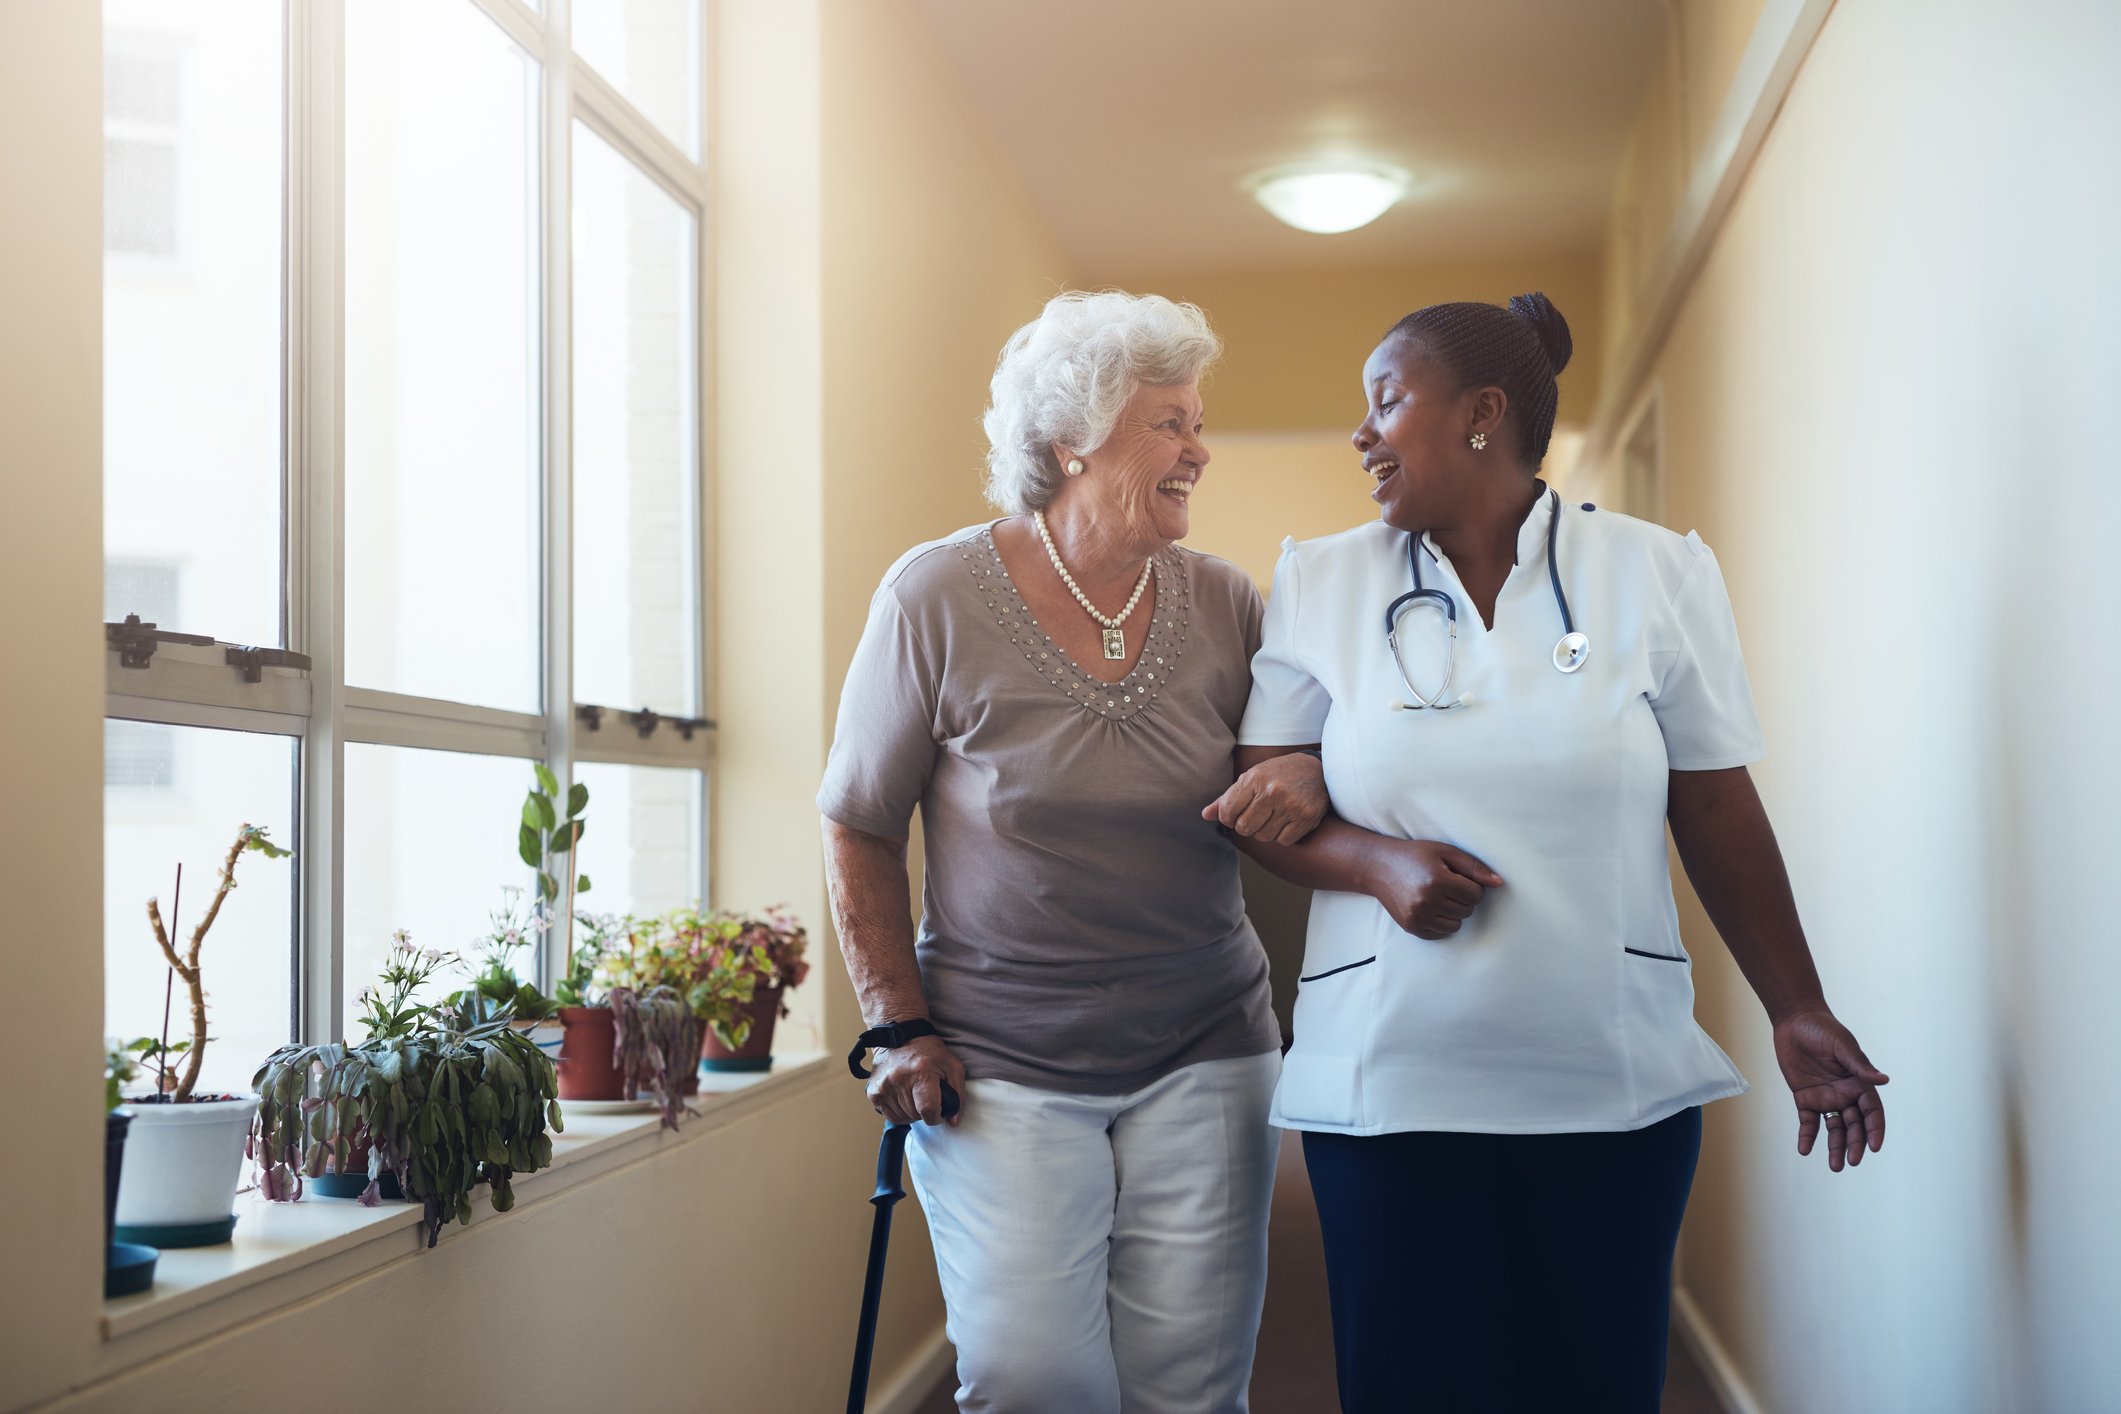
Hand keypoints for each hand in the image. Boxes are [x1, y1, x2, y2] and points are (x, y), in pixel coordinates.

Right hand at [866, 1033, 966, 1126]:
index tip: (939, 1112)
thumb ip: (957, 1094)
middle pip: (916, 1115)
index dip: (937, 1116)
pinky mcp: (873, 1091)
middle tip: (927, 1096)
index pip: (928, 1111)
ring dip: (912, 1113)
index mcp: (921, 1072)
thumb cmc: (928, 1051)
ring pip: (903, 1118)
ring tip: (915, 1095)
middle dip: (925, 1111)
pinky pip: (890, 1115)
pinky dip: (899, 1112)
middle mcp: (899, 1080)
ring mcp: (883, 1087)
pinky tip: (904, 1097)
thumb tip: (953, 1121)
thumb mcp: (951, 1066)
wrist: (899, 1035)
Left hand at [1202, 752, 1329, 844]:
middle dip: (1246, 826)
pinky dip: (1282, 835)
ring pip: (1263, 837)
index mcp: (1254, 779)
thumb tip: (1205, 815)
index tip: (1235, 814)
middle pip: (1244, 828)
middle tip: (1256, 816)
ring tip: (1273, 816)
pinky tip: (1287, 821)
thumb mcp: (1252, 777)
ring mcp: (1290, 806)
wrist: (1318, 770)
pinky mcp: (1306, 818)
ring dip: (1265, 831)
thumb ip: (1227, 797)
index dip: (1228, 818)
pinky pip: (1283, 841)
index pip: (1227, 812)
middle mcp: (1272, 792)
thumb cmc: (1279, 774)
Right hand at [1371, 840, 1502, 938]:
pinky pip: (1441, 934)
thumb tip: (1499, 883)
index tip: (1458, 877)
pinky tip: (1431, 907)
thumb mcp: (1445, 852)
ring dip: (1454, 912)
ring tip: (1439, 896)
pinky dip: (1441, 923)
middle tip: (1447, 885)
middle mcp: (1427, 901)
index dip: (1471, 885)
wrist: (1379, 867)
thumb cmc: (1415, 856)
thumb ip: (1474, 867)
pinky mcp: (1411, 927)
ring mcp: (1418, 916)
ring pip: (1456, 925)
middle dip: (1462, 898)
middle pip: (1467, 910)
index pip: (1476, 895)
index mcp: (1438, 880)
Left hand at [1774, 1008, 1888, 1171]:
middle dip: (1855, 1144)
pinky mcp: (1805, 1098)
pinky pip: (1808, 1122)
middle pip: (1854, 1125)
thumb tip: (1884, 1080)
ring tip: (1836, 1166)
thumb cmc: (1824, 1029)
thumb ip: (1859, 1065)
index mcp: (1859, 1083)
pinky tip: (1804, 1150)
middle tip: (1852, 1162)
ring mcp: (1825, 1098)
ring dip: (1835, 1147)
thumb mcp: (1843, 1046)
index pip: (1871, 1112)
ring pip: (1834, 1128)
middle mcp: (1845, 1094)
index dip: (1875, 1130)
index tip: (1875, 1147)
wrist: (1795, 1021)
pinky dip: (1807, 1136)